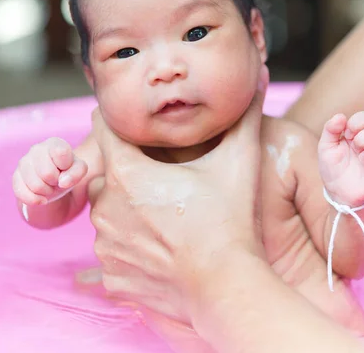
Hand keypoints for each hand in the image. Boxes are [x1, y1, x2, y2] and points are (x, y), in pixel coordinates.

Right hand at [12, 137, 87, 205]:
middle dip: (55, 182)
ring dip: (46, 192)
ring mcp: (24, 162)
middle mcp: (37, 149)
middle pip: (47, 173)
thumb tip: (63, 181)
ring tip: (50, 187)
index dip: (65, 166)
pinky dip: (34, 200)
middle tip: (57, 181)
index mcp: (54, 143)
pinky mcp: (15, 176)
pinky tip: (41, 199)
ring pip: (35, 185)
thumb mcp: (79, 170)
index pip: (61, 152)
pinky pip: (21, 193)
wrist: (53, 184)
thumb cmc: (67, 172)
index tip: (65, 168)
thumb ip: (78, 172)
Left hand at [88, 65, 268, 323]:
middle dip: (128, 169)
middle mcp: (105, 207)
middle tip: (163, 180)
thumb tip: (260, 74)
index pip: (102, 128)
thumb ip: (243, 116)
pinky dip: (131, 243)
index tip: (135, 126)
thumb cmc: (230, 222)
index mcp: (126, 173)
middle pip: (107, 172)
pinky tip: (161, 245)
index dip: (119, 122)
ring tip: (165, 215)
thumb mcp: (238, 162)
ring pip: (108, 210)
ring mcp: (106, 244)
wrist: (227, 289)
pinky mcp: (111, 274)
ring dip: (128, 208)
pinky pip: (114, 247)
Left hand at [318, 111, 363, 205]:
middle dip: (362, 136)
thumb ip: (330, 129)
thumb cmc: (332, 168)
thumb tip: (340, 116)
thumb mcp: (326, 147)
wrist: (338, 192)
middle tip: (354, 147)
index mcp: (356, 134)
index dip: (356, 123)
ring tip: (360, 157)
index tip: (347, 134)